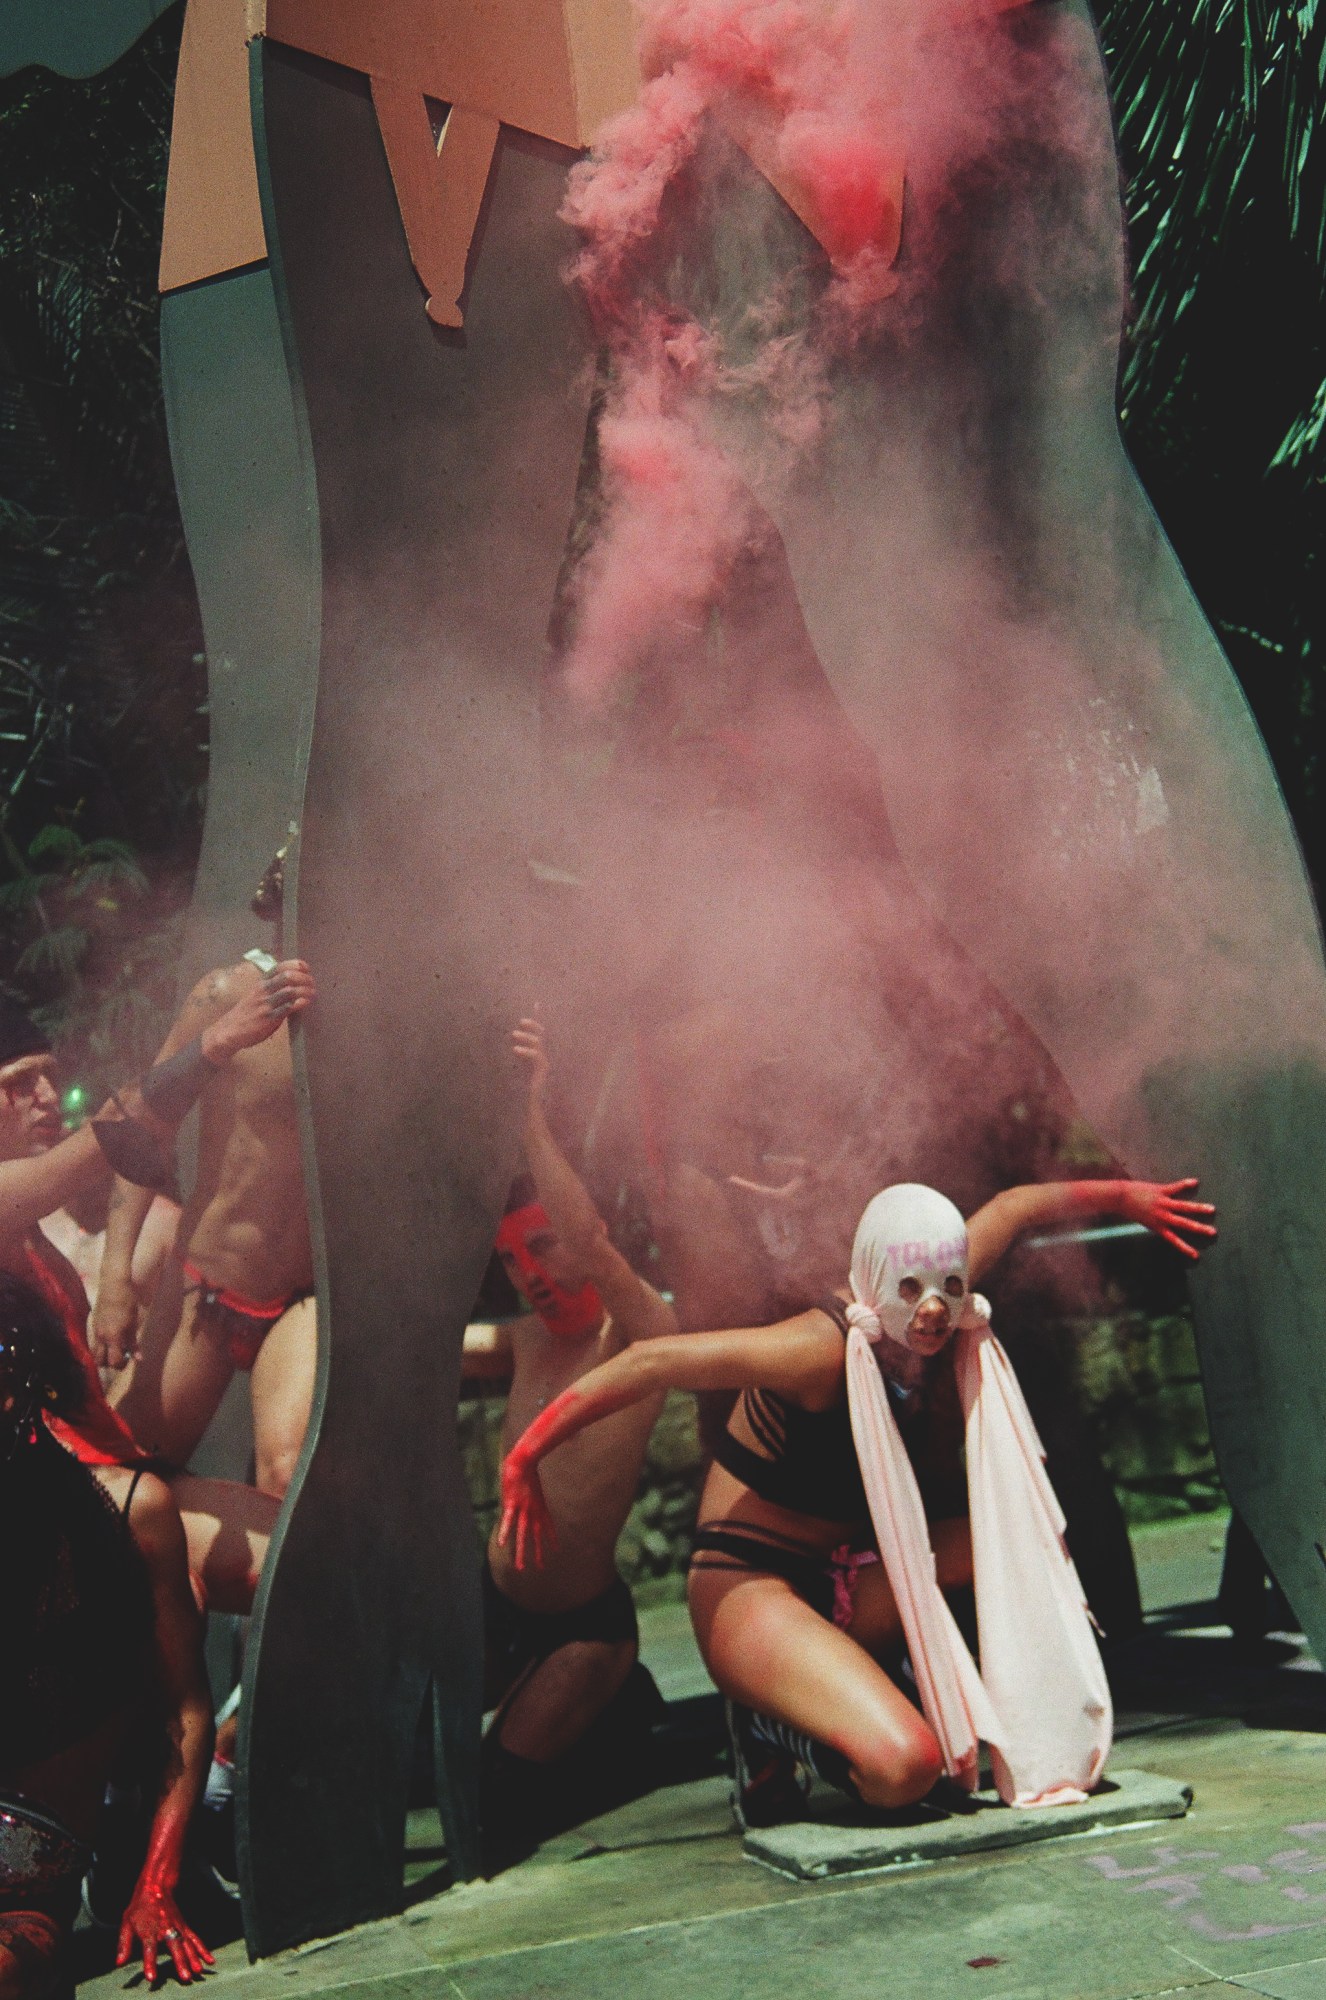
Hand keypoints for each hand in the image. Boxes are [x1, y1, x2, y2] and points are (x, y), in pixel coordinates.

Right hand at [90, 1281, 138, 1369]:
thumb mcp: (133, 1323)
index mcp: (112, 1337)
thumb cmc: (127, 1302)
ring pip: (94, 1353)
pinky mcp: (93, 1325)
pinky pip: (94, 1342)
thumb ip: (134, 1342)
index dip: (121, 1364)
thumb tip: (138, 1359)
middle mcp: (101, 1337)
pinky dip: (101, 1346)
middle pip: (99, 1361)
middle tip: (121, 1357)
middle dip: (109, 1363)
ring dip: (103, 1355)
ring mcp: (95, 1331)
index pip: (113, 1361)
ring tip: (116, 1349)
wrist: (113, 1285)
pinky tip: (111, 1339)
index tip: (129, 1359)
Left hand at [117, 1877, 212, 1985]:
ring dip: (194, 1958)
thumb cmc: (140, 1907)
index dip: (150, 1963)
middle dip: (180, 1963)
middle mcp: (166, 1929)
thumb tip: (119, 1963)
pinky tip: (209, 1960)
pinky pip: (195, 1939)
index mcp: (149, 1930)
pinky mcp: (184, 1927)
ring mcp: (177, 1927)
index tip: (151, 1977)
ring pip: (187, 1944)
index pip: (149, 1949)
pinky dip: (203, 1950)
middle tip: (186, 1977)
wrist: (156, 1886)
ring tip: (198, 1972)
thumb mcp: (127, 1923)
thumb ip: (123, 1945)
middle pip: (174, 1947)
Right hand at [201, 960, 314, 1060]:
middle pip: (288, 976)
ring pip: (290, 990)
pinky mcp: (269, 1017)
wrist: (229, 1030)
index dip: (296, 965)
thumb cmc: (246, 1013)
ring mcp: (266, 1003)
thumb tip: (294, 985)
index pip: (280, 966)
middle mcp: (263, 990)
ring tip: (313, 994)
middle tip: (313, 984)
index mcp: (261, 983)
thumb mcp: (257, 995)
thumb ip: (272, 989)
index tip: (307, 969)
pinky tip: (306, 1003)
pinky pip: (287, 1007)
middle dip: (305, 978)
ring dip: (306, 991)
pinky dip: (300, 1003)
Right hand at [497, 1450, 557, 1570]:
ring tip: (520, 1567)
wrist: (524, 1460)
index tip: (556, 1549)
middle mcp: (533, 1510)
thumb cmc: (528, 1468)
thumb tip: (529, 1493)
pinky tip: (502, 1544)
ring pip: (522, 1534)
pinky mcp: (511, 1504)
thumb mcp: (534, 1482)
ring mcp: (523, 1508)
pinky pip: (507, 1521)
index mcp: (539, 1505)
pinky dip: (505, 1532)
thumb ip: (532, 1491)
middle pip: (536, 1535)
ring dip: (521, 1551)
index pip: (548, 1525)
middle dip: (538, 1552)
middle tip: (541, 1568)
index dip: (551, 1538)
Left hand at [512, 1015, 549, 1105]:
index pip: (539, 1033)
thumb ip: (520, 1057)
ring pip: (539, 1044)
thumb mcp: (521, 1068)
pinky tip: (515, 1049)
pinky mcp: (543, 1071)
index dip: (538, 1018)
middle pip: (542, 1035)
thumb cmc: (526, 1088)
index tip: (537, 1004)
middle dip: (534, 1025)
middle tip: (521, 1021)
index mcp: (539, 1053)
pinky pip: (536, 1057)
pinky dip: (526, 1051)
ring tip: (514, 1034)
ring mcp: (545, 1063)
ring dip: (527, 1037)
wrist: (534, 1105)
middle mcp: (545, 1056)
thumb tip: (510, 1046)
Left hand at [1120, 1178, 1216, 1258]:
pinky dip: (1185, 1184)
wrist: (1119, 1197)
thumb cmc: (1130, 1210)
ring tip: (1212, 1210)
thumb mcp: (1144, 1220)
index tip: (1196, 1256)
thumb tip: (1166, 1226)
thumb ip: (1156, 1223)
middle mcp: (1163, 1216)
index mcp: (1158, 1226)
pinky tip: (1195, 1182)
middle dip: (1200, 1228)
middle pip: (1185, 1224)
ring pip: (1184, 1207)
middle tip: (1213, 1232)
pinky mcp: (1161, 1191)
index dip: (1185, 1248)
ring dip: (1199, 1209)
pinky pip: (1175, 1188)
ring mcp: (1163, 1203)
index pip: (1174, 1240)